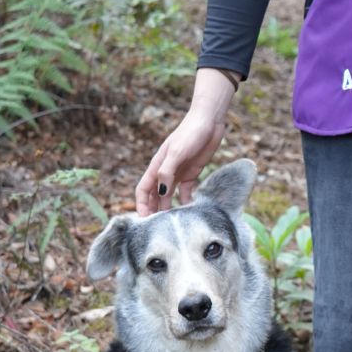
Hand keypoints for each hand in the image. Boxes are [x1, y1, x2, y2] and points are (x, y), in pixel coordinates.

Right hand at [135, 69, 235, 214]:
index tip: (144, 221)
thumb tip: (160, 192)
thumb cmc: (190, 133)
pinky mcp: (192, 173)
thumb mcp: (177, 153)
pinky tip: (190, 213)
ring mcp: (178, 173)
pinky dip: (186, 202)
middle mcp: (165, 172)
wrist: (209, 121)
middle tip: (158, 229)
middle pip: (155, 196)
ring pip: (169, 196)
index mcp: (157, 166)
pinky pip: (186, 192)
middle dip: (154, 211)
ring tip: (173, 225)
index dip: (141, 205)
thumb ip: (167, 172)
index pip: (143, 190)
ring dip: (169, 209)